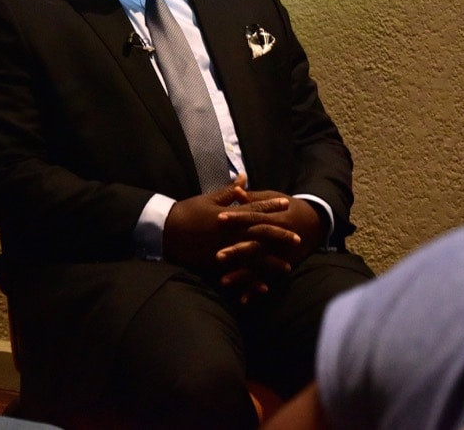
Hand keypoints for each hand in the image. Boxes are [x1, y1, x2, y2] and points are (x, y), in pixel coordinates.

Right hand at [163, 174, 286, 271]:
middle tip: (298, 238)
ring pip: (253, 257)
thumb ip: (229, 191)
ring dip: (271, 262)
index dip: (271, 205)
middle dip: (279, 236)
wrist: (165, 231)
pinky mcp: (217, 264)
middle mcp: (230, 233)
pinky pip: (238, 274)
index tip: (287, 203)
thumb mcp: (209, 199)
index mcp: (229, 214)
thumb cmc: (187, 212)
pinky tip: (264, 287)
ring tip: (287, 266)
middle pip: (260, 234)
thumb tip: (243, 177)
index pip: (254, 208)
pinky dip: (251, 281)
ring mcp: (225, 250)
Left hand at [216, 195, 323, 301]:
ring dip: (243, 275)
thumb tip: (236, 190)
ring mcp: (282, 255)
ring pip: (260, 266)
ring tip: (223, 280)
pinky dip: (255, 291)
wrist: (317, 222)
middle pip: (256, 245)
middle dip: (238, 251)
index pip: (254, 218)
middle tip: (218, 256)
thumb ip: (254, 198)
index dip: (237, 217)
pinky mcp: (284, 267)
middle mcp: (279, 239)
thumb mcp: (275, 198)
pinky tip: (242, 300)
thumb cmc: (290, 207)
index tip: (219, 218)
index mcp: (276, 218)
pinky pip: (268, 280)